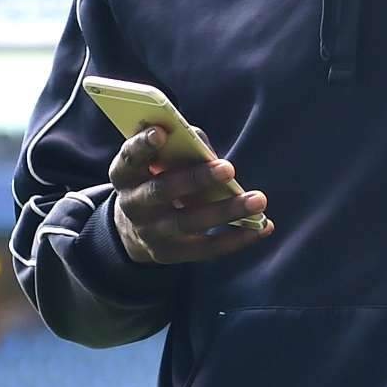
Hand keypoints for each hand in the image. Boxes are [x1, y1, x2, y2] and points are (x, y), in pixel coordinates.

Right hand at [109, 126, 273, 264]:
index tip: (162, 132)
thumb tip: (208, 153)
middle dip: (195, 179)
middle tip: (228, 167)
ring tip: (257, 200)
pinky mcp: (170, 254)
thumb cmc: (157, 177)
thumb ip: (180, 147)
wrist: (136, 227)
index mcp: (125, 174)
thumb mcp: (157, 160)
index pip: (130, 158)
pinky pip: (206, 249)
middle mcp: (133, 204)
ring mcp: (150, 232)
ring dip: (225, 211)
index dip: (143, 145)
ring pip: (188, 222)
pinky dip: (236, 239)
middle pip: (162, 191)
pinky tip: (262, 227)